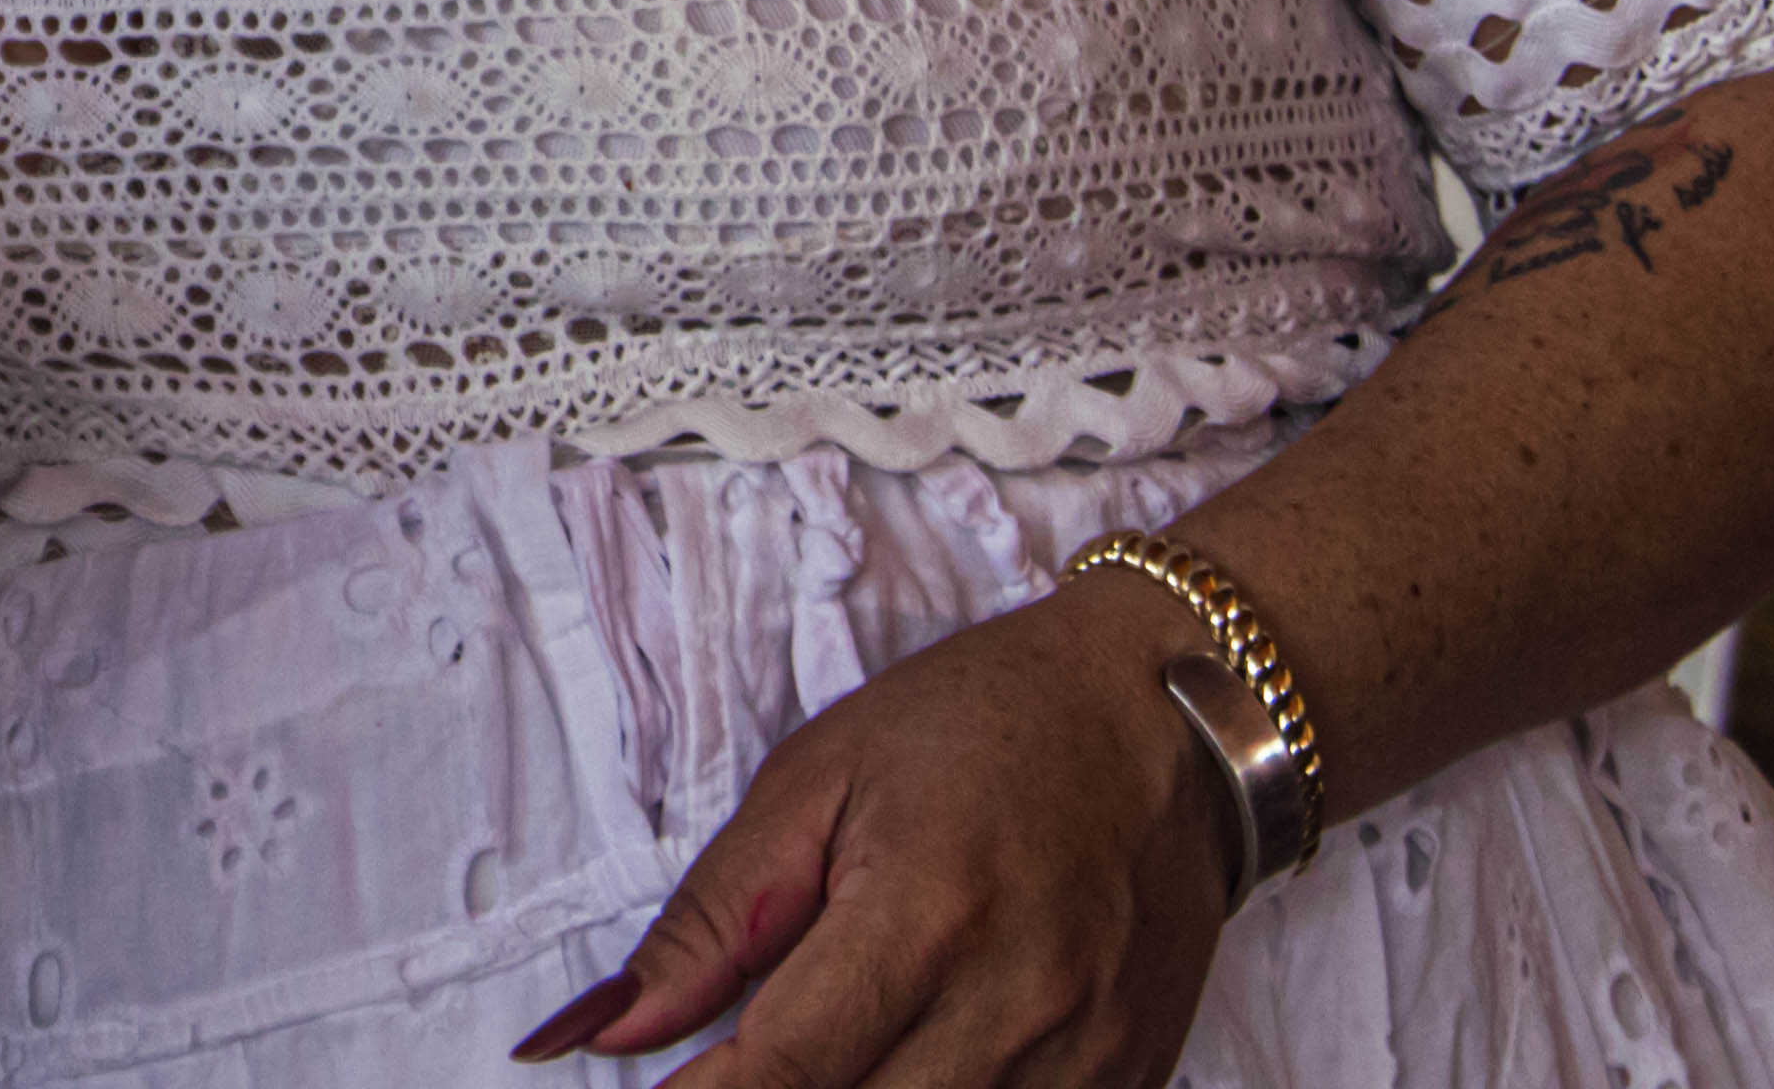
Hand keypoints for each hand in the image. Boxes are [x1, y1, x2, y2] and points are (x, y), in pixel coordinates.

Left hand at [515, 582, 1234, 1085]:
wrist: (1165, 721)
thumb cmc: (983, 723)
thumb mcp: (817, 779)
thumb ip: (713, 919)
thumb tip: (608, 1030)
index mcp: (926, 910)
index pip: (788, 1067)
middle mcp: (1017, 1000)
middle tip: (729, 1075)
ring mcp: (1084, 1055)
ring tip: (823, 1056)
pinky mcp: (1127, 1081)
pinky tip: (903, 1068)